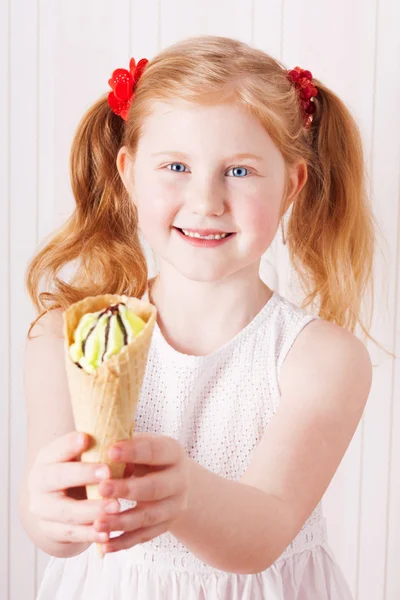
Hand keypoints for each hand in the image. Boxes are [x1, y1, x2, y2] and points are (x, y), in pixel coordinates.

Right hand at [27, 432, 120, 545]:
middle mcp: (39, 482)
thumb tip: (130, 460)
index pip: (56, 449)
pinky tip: (107, 533)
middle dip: (83, 474)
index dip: (69, 444)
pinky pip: (71, 533)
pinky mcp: (50, 530)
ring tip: (116, 507)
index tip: (86, 438)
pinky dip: (90, 534)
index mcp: (47, 458)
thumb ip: (102, 456)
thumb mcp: (85, 460)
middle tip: (107, 472)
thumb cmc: (78, 473)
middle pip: (58, 477)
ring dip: (92, 509)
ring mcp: (42, 508)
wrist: (58, 503)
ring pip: (66, 510)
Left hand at [93, 433, 189, 553]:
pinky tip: (104, 544)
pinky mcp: (166, 525)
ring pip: (148, 516)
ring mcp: (175, 505)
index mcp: (173, 452)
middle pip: (155, 488)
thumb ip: (123, 446)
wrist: (171, 479)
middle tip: (102, 488)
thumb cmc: (145, 456)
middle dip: (127, 489)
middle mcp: (179, 480)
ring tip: (97, 523)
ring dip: (121, 521)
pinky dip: (123, 542)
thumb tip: (96, 447)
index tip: (110, 451)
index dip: (133, 451)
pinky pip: (144, 536)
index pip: (154, 451)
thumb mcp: (140, 445)